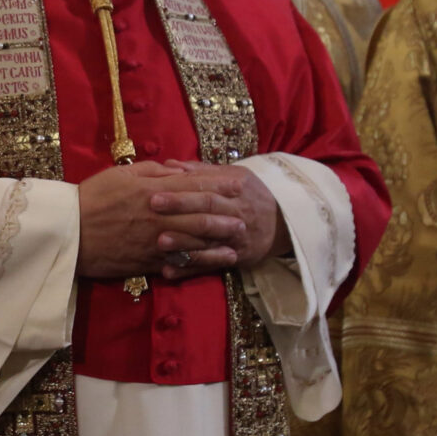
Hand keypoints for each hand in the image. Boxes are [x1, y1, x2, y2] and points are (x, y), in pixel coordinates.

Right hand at [78, 160, 229, 279]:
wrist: (69, 233)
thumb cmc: (92, 198)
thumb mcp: (121, 174)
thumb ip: (153, 171)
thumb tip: (178, 170)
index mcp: (152, 190)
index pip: (192, 185)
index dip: (218, 184)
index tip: (237, 184)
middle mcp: (158, 215)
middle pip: (200, 213)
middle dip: (225, 213)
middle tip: (246, 214)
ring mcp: (155, 240)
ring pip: (195, 239)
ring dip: (220, 238)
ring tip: (239, 238)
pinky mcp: (149, 260)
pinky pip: (181, 261)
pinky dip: (202, 261)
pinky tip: (219, 261)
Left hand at [147, 163, 286, 268]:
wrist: (284, 224)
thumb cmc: (252, 195)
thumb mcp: (235, 175)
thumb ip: (202, 171)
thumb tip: (170, 164)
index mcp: (235, 189)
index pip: (206, 189)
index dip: (181, 191)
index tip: (155, 192)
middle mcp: (236, 214)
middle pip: (206, 212)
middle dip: (179, 210)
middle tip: (152, 208)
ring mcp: (236, 238)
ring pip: (208, 241)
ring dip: (183, 243)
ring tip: (159, 242)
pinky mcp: (234, 258)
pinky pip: (210, 265)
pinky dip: (189, 269)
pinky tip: (168, 271)